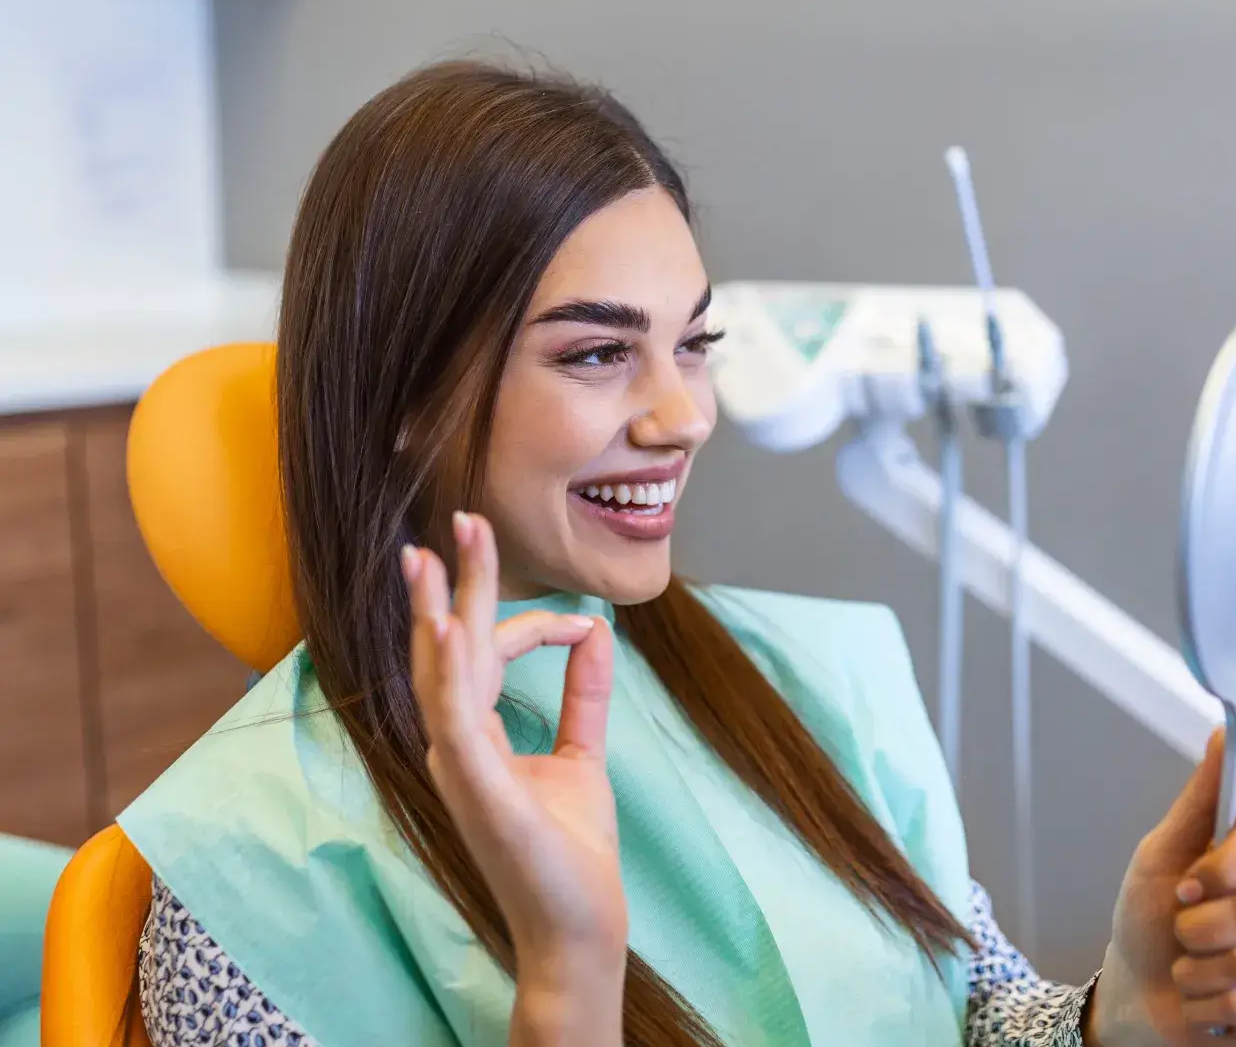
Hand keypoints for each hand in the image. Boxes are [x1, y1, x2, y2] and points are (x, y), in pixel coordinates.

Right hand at [403, 511, 626, 1043]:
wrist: (579, 924)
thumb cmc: (570, 849)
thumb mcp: (582, 753)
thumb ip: (585, 694)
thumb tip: (598, 632)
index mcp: (475, 735)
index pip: (487, 654)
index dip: (535, 625)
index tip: (583, 624)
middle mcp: (455, 746)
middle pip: (446, 648)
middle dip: (454, 583)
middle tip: (461, 519)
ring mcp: (459, 767)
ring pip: (439, 674)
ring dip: (436, 611)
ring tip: (430, 556)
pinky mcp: (477, 788)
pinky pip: (455, 719)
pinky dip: (450, 672)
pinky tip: (449, 627)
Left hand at [1088, 732, 1235, 1046]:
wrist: (1141, 994)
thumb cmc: (1148, 920)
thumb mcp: (1160, 854)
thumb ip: (1199, 798)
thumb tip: (1224, 733)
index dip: (1226, 866)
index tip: (1187, 885)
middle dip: (1203, 927)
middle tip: (1183, 931)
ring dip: (1204, 971)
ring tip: (1192, 968)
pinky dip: (1220, 1004)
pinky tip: (1211, 999)